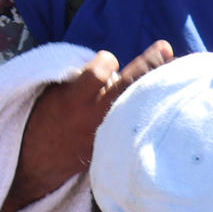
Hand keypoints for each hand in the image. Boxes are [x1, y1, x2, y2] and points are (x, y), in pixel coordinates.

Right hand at [25, 42, 175, 182]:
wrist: (37, 163)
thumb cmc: (44, 121)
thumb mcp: (52, 95)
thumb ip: (79, 80)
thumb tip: (111, 66)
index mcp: (73, 101)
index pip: (98, 73)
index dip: (106, 60)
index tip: (108, 59)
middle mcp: (94, 117)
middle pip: (128, 86)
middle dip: (148, 64)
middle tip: (164, 48)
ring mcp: (108, 134)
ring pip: (139, 105)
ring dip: (156, 86)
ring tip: (174, 68)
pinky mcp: (116, 147)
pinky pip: (138, 123)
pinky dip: (150, 109)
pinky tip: (161, 99)